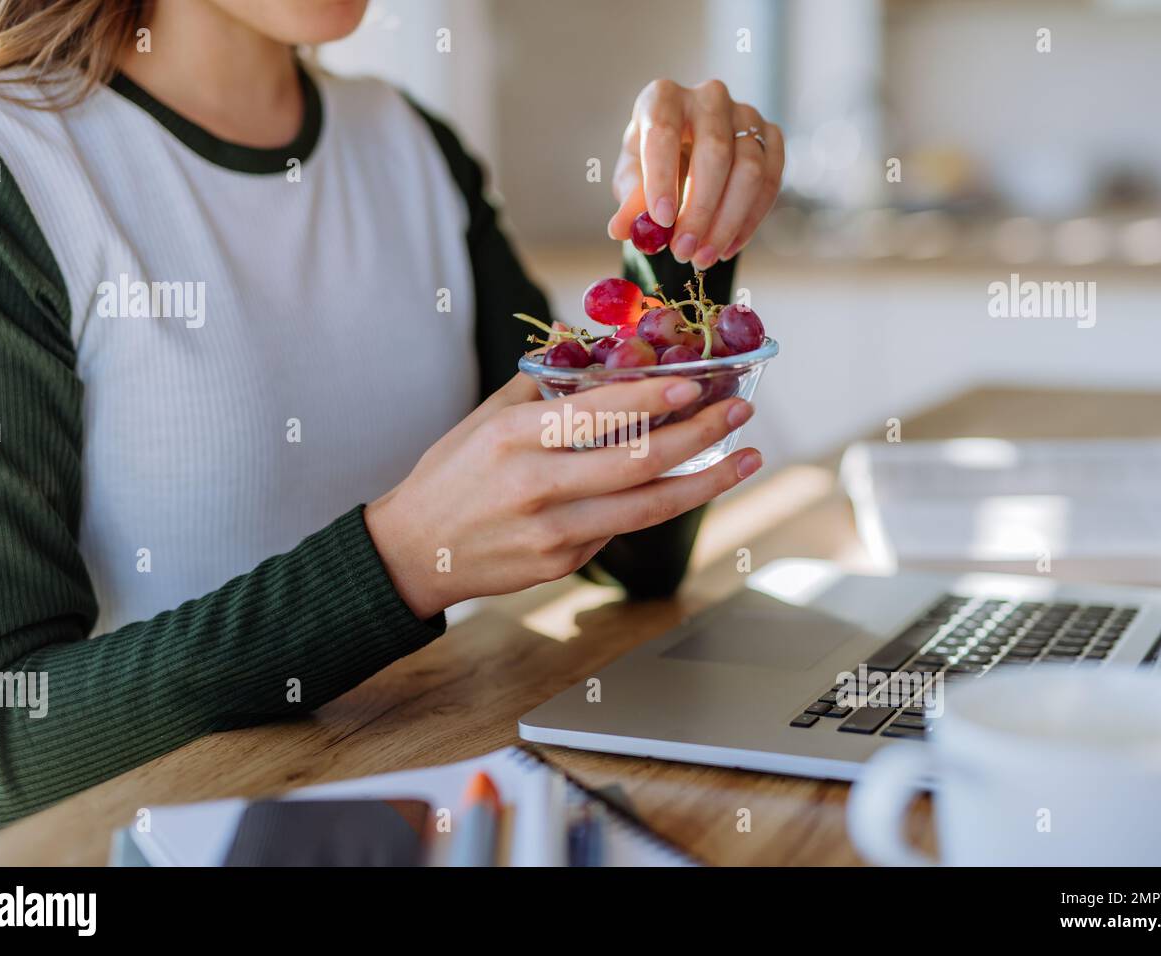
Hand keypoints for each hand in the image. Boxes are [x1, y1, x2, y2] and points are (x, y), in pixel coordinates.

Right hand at [364, 373, 762, 618]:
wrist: (414, 553)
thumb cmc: (451, 474)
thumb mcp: (484, 420)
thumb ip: (541, 389)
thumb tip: (601, 357)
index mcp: (513, 436)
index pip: (595, 412)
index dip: (650, 397)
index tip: (695, 380)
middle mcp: (535, 484)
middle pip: (636, 460)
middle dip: (698, 434)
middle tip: (739, 411)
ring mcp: (551, 531)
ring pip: (645, 506)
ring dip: (705, 482)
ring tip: (746, 459)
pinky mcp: (560, 564)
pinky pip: (620, 528)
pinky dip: (655, 504)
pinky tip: (686, 484)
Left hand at [608, 78, 784, 270]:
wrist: (687, 157)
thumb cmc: (653, 166)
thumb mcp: (633, 181)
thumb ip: (630, 202)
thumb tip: (621, 229)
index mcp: (663, 98)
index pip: (663, 132)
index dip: (662, 178)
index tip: (660, 221)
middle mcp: (708, 98)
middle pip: (714, 152)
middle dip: (699, 210)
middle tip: (683, 252)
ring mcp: (745, 114)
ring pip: (749, 169)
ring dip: (727, 222)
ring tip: (704, 257)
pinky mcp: (770, 135)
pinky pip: (771, 180)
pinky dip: (750, 220)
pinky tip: (727, 247)